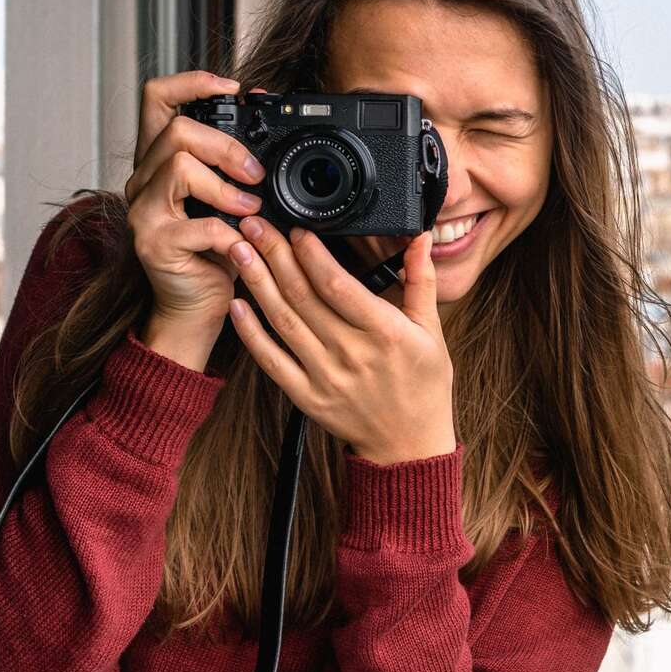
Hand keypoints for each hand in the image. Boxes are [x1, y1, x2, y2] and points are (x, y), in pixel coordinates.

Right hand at [122, 71, 267, 368]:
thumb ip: (238, 164)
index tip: (233, 86)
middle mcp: (142, 181)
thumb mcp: (231, 200)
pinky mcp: (153, 244)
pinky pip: (195, 224)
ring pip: (179, 167)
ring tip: (251, 212)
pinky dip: (229, 234)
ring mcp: (143, 212)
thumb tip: (269, 113)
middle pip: (176, 131)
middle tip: (256, 175)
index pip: (156, 98)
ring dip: (226, 188)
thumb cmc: (216, 253)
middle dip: (226, 146)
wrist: (196, 308)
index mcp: (159, 161)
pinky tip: (242, 246)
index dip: (192, 82)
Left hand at [225, 220, 456, 464]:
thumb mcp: (432, 332)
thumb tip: (420, 238)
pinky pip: (272, 361)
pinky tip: (238, 306)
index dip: (312, 254)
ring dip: (258, 283)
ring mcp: (326, 377)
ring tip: (240, 251)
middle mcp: (352, 353)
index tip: (297, 229)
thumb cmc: (423, 386)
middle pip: (304, 296)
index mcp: (385, 333)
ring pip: (284, 321)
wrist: (408, 445)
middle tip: (255, 225)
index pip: (339, 285)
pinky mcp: (307, 397)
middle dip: (275, 255)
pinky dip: (251, 334)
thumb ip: (421, 281)